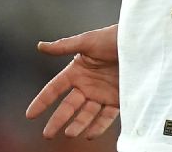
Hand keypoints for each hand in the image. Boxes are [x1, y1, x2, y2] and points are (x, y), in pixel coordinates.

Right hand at [26, 25, 120, 139]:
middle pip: (68, 106)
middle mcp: (88, 85)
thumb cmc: (113, 37)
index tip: (29, 115)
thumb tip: (40, 46)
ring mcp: (102, 94)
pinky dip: (99, 126)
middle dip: (57, 120)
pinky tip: (90, 133)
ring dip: (78, 125)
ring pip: (86, 114)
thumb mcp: (87, 41)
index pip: (55, 89)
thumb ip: (64, 47)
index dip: (42, 101)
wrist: (142, 43)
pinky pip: (107, 117)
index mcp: (77, 71)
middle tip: (47, 134)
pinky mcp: (118, 100)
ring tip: (70, 133)